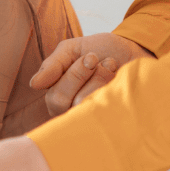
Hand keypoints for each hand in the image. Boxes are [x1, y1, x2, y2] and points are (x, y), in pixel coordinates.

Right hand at [29, 31, 153, 115]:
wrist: (135, 50)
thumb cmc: (101, 50)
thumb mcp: (71, 50)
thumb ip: (53, 65)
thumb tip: (34, 85)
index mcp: (58, 97)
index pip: (55, 98)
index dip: (73, 75)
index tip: (90, 55)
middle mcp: (73, 112)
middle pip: (68, 106)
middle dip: (84, 76)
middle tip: (97, 60)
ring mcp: (93, 118)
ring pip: (87, 108)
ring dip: (102, 81)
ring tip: (112, 66)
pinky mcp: (114, 120)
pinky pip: (108, 113)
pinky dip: (115, 90)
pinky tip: (120, 80)